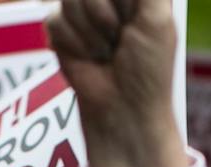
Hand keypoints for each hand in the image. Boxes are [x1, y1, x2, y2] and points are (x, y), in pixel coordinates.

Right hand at [47, 0, 185, 166]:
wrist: (123, 111)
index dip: (113, 2)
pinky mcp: (60, 31)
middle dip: (103, 11)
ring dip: (91, 30)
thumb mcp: (156, 17)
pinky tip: (91, 59)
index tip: (120, 25)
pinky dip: (75, 43)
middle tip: (121, 35)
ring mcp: (82, 13)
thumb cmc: (148, 69)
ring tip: (108, 51)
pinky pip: (54, 19)